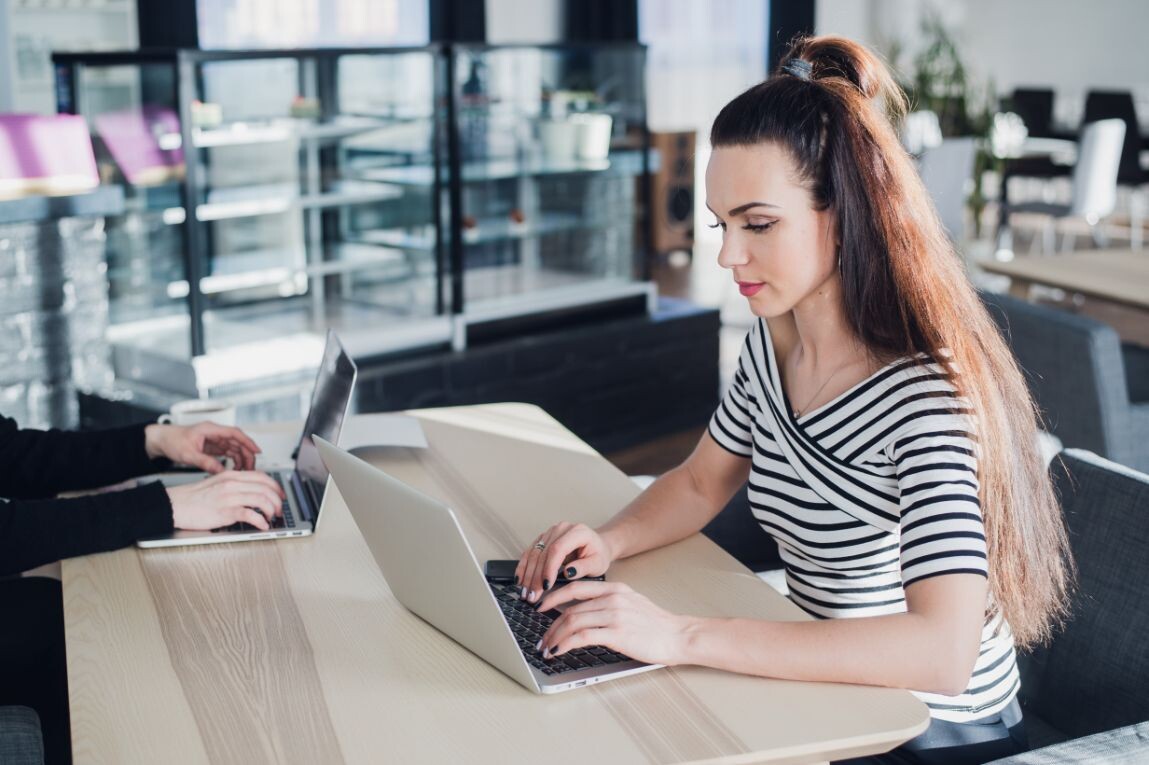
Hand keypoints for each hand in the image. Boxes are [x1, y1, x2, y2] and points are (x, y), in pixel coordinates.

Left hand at [145, 422, 261, 471]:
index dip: (248, 442)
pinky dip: (233, 461)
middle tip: (251, 467)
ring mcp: (214, 440)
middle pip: (237, 442)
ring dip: (241, 458)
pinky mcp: (212, 447)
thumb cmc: (172, 441)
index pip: (234, 433)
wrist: (160, 441)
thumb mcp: (188, 454)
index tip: (257, 451)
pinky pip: (228, 453)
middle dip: (247, 454)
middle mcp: (214, 433)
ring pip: (234, 448)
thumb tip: (220, 471)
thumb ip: (205, 462)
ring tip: (245, 471)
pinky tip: (235, 469)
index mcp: (210, 429)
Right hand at [166, 470, 285, 530]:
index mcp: (232, 476)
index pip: (262, 477)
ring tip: (272, 518)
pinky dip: (261, 521)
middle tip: (279, 509)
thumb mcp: (217, 483)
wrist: (175, 505)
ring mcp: (229, 497)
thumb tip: (252, 491)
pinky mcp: (225, 512)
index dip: (276, 486)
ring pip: (261, 499)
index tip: (280, 495)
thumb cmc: (194, 497)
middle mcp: (232, 484)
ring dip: (272, 510)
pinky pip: (250, 514)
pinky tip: (262, 525)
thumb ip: (234, 484)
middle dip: (278, 500)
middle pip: (265, 488)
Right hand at [516, 521, 612, 603]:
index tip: (546, 586)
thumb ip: (584, 568)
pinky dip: (523, 567)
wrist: (598, 545)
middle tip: (532, 595)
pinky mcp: (543, 539)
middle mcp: (561, 529)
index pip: (558, 549)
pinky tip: (519, 580)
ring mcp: (550, 532)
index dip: (549, 568)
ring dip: (527, 574)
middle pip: (543, 552)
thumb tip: (568, 573)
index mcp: (577, 532)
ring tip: (525, 592)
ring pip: (533, 553)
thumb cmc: (598, 555)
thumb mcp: (598, 564)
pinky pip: (530, 552)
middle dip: (535, 577)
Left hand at [534, 580, 690, 666]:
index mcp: (615, 589)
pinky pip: (581, 637)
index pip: (576, 588)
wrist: (678, 636)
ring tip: (547, 647)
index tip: (542, 606)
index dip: (554, 596)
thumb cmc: (657, 625)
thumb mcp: (632, 603)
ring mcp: (614, 615)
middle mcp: (612, 598)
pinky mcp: (616, 633)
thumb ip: (610, 602)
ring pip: (572, 622)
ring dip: (555, 636)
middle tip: (542, 637)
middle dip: (550, 624)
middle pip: (570, 608)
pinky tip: (558, 651)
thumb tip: (584, 612)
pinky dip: (565, 644)